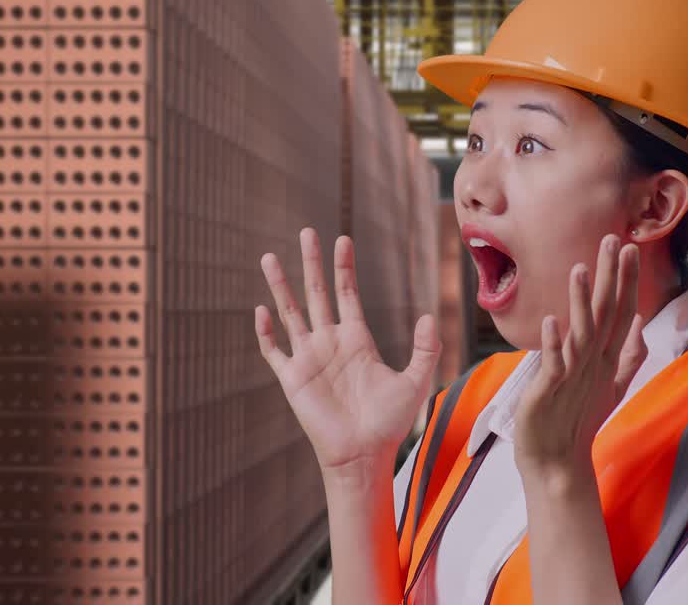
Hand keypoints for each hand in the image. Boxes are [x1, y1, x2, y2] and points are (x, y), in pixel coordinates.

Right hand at [255, 228, 440, 478]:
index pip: (347, 293)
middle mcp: (330, 342)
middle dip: (312, 262)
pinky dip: (266, 331)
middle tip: (307, 232)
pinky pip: (274, 350)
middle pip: (316, 293)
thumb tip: (427, 316)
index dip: (344, 267)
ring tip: (269, 257)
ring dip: (280, 285)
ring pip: (291, 313)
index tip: (342, 239)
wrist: (362, 455)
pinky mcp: (292, 379)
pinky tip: (260, 310)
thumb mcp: (416, 381)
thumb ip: (426, 349)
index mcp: (356, 339)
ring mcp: (309, 358)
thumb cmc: (389, 423)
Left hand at [513, 234, 646, 479]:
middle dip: (611, 278)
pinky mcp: (550, 390)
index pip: (622, 312)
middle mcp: (594, 363)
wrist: (557, 462)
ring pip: (581, 333)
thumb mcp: (610, 385)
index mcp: (606, 359)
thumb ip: (629, 355)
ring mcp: (573, 376)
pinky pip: (553, 363)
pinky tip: (552, 320)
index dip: (626, 281)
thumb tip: (641, 324)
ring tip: (579, 269)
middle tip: (614, 241)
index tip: (630, 247)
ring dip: (581, 302)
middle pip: (606, 315)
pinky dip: (553, 343)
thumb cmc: (579, 421)